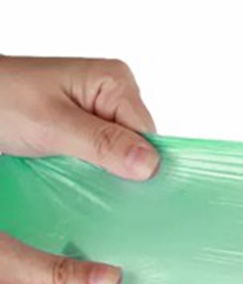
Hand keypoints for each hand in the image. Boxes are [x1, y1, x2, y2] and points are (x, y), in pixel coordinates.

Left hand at [0, 56, 157, 283]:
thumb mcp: (51, 125)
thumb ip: (102, 144)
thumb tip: (151, 165)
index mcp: (115, 82)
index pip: (149, 134)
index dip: (145, 167)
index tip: (140, 199)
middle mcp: (113, 95)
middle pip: (138, 146)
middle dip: (125, 173)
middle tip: (110, 201)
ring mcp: (100, 113)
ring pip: (121, 156)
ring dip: (107, 176)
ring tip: (93, 194)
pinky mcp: (84, 130)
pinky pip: (102, 158)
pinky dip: (93, 175)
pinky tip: (84, 187)